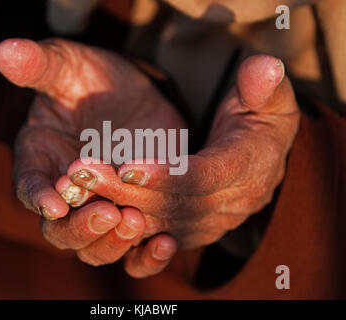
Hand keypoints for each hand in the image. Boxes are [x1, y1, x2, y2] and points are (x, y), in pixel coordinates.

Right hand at [0, 38, 183, 268]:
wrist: (132, 93)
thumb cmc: (92, 79)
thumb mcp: (70, 67)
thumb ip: (41, 65)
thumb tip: (6, 50)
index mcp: (41, 162)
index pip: (30, 187)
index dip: (39, 197)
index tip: (55, 202)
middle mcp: (66, 195)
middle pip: (61, 232)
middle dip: (81, 228)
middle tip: (108, 212)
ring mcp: (102, 207)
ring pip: (95, 248)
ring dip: (112, 243)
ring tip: (136, 222)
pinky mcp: (135, 212)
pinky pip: (134, 250)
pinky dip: (146, 256)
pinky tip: (165, 242)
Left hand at [65, 55, 299, 275]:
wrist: (262, 154)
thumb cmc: (261, 118)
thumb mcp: (270, 97)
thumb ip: (264, 86)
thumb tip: (265, 68)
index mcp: (250, 169)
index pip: (205, 177)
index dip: (168, 175)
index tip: (127, 166)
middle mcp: (231, 204)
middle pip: (174, 204)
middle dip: (128, 192)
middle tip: (84, 172)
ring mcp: (211, 223)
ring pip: (161, 223)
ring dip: (118, 208)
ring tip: (78, 187)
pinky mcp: (193, 231)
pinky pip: (159, 241)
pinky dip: (128, 234)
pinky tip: (94, 216)